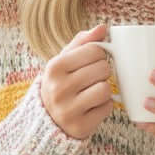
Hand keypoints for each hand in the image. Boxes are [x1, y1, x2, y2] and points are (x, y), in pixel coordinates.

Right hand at [40, 24, 114, 139]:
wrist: (47, 120)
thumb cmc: (61, 83)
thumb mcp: (64, 60)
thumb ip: (83, 42)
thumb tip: (103, 27)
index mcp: (54, 67)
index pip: (94, 50)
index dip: (99, 55)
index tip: (90, 62)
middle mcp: (59, 89)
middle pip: (103, 68)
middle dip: (102, 72)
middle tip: (92, 79)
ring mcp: (68, 110)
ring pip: (106, 89)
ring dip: (104, 90)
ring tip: (92, 92)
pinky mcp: (80, 126)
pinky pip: (107, 108)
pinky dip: (104, 106)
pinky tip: (92, 107)